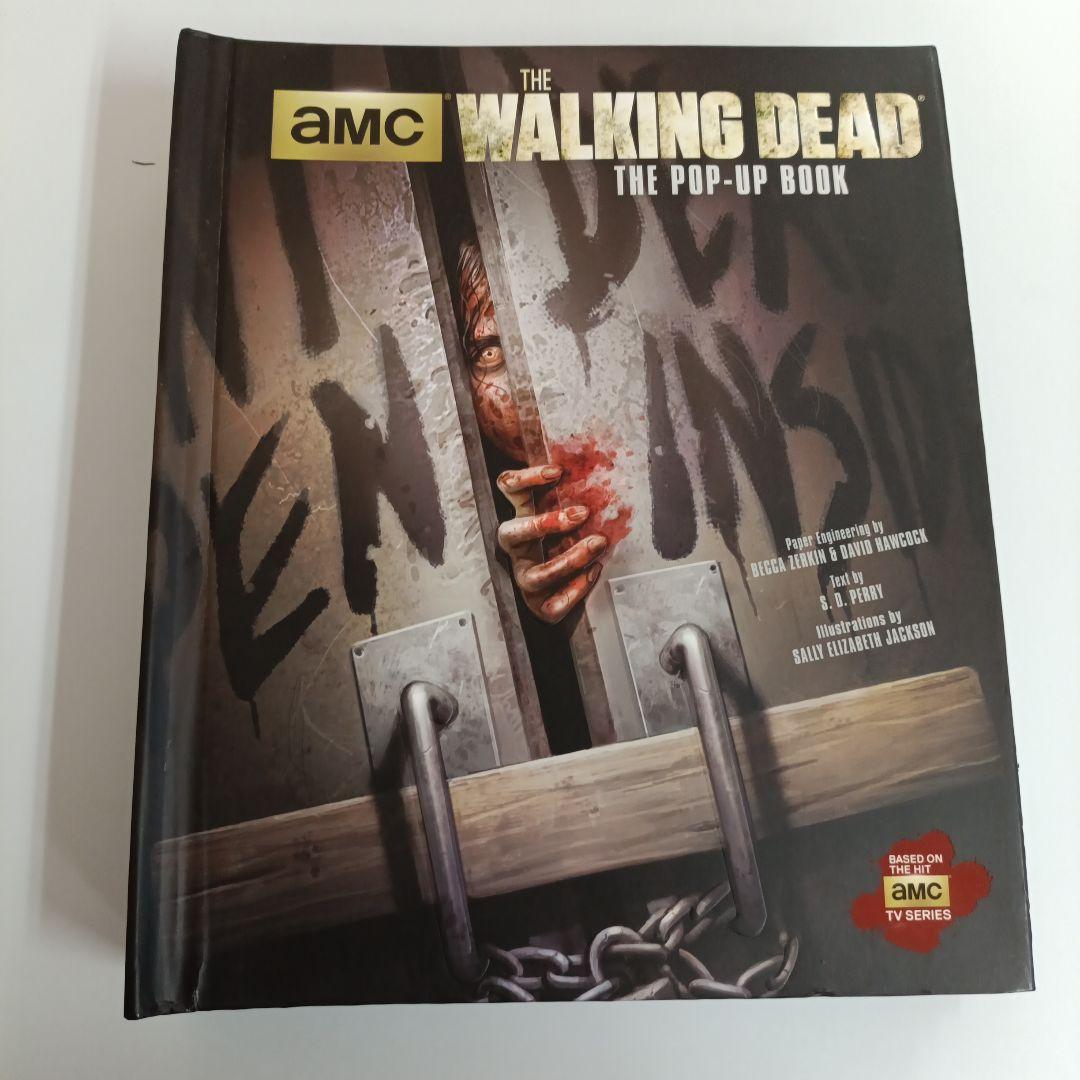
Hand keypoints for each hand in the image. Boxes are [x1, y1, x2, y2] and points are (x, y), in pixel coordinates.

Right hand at [496, 464, 606, 623]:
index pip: (508, 490)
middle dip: (545, 523)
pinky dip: (574, 589)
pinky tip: (594, 574)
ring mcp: (524, 578)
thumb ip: (576, 498)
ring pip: (537, 574)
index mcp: (521, 519)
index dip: (526, 478)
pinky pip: (552, 604)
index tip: (557, 471)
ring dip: (569, 559)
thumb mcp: (569, 516)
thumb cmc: (569, 542)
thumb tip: (607, 468)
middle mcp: (517, 549)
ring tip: (598, 544)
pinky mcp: (538, 605)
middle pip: (512, 533)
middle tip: (583, 513)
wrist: (565, 593)